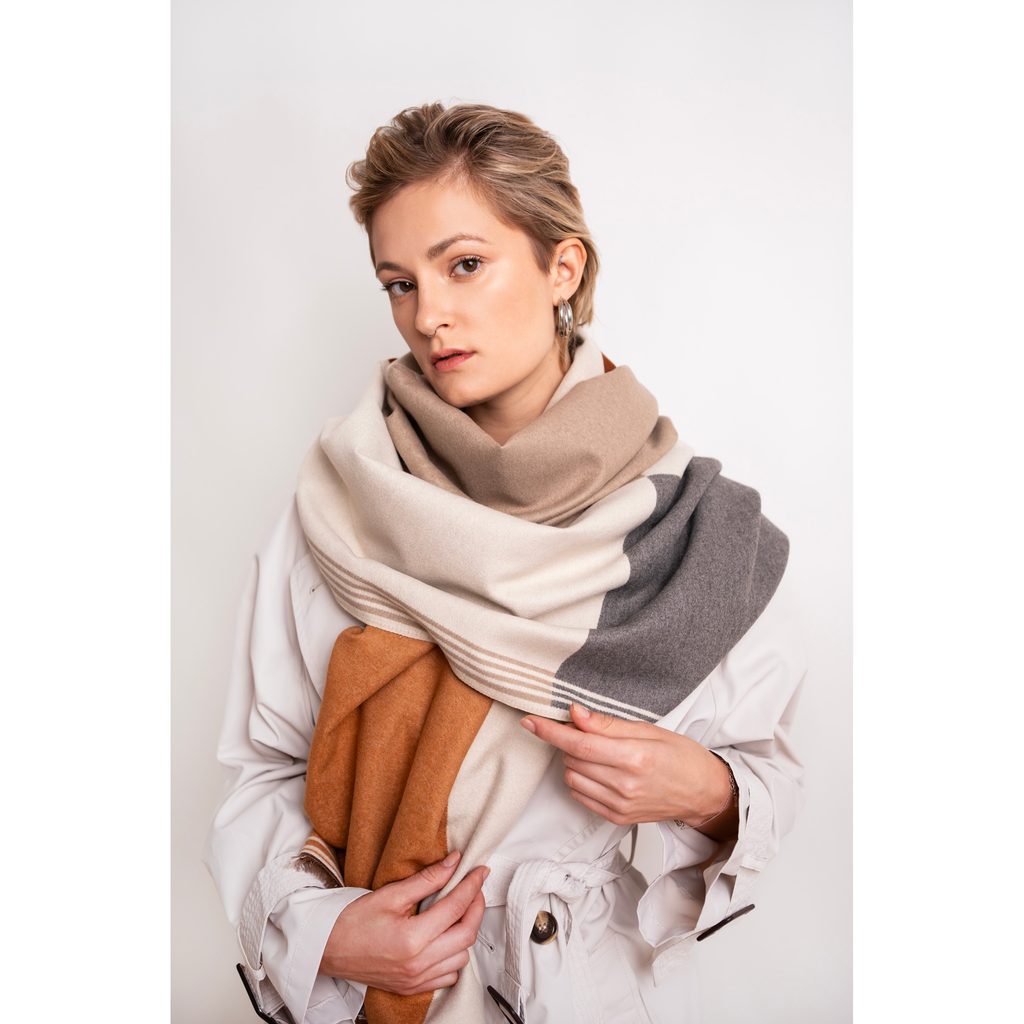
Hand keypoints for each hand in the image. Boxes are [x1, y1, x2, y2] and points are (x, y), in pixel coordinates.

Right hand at [319, 852, 489, 994]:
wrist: (327, 950)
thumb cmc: (352, 922)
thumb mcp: (390, 895)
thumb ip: (426, 880)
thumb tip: (453, 863)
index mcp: (412, 939)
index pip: (456, 908)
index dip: (472, 885)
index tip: (480, 871)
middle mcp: (418, 964)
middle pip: (466, 934)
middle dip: (476, 907)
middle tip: (474, 888)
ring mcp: (416, 979)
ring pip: (462, 957)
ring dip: (466, 932)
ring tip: (460, 911)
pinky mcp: (413, 987)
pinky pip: (449, 976)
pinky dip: (455, 956)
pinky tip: (447, 939)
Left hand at [520, 703, 734, 834]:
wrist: (703, 793)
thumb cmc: (682, 756)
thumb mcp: (650, 730)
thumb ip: (609, 724)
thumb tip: (576, 714)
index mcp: (634, 757)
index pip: (580, 743)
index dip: (550, 731)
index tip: (530, 721)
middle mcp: (624, 785)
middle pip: (572, 759)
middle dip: (567, 740)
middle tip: (582, 730)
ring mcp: (619, 805)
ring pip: (572, 778)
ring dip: (573, 761)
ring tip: (597, 752)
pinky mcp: (616, 818)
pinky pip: (581, 796)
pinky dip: (580, 779)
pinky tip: (597, 770)